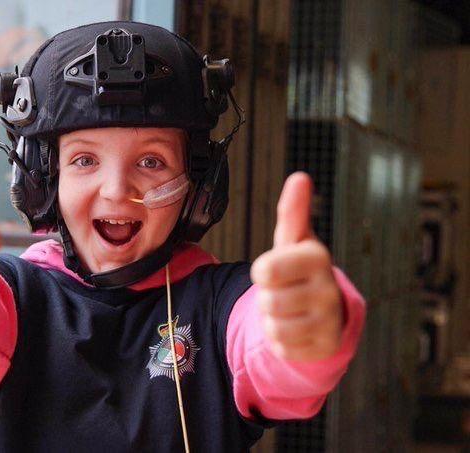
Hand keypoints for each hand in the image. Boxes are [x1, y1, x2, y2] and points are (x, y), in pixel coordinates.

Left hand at [250, 172, 342, 360]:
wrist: (325, 309)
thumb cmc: (300, 268)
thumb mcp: (293, 240)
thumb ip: (292, 212)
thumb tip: (300, 177)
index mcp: (317, 258)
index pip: (266, 271)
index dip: (262, 272)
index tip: (274, 269)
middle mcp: (329, 289)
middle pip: (267, 302)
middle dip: (267, 298)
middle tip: (283, 291)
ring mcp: (330, 321)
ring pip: (274, 328)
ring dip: (272, 320)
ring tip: (288, 309)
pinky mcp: (326, 347)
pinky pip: (283, 348)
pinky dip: (282, 341)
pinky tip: (296, 327)